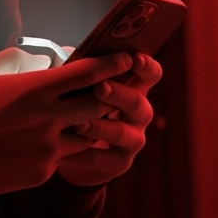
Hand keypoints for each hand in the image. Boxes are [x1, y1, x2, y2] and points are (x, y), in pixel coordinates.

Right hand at [0, 48, 133, 196]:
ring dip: (89, 123)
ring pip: (88, 133)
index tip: (127, 58)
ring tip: (87, 115)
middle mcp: (48, 119)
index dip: (113, 64)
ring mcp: (47, 149)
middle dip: (112, 94)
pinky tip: (51, 140)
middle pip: (101, 104)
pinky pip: (64, 156)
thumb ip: (18, 59)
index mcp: (34, 89)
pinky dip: (63, 146)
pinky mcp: (41, 172)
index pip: (89, 72)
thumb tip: (44, 59)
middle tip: (117, 88)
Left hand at [55, 53, 162, 186]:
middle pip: (137, 102)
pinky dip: (84, 154)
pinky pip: (103, 159)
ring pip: (122, 133)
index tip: (135, 58)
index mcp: (134, 88)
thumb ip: (86, 73)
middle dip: (118, 94)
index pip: (151, 74)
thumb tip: (75, 55)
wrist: (77, 150)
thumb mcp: (84, 88)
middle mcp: (139, 114)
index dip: (147, 66)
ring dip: (100, 127)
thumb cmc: (79, 106)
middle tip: (99, 87)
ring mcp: (133, 140)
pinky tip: (66, 151)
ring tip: (78, 124)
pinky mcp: (119, 163)